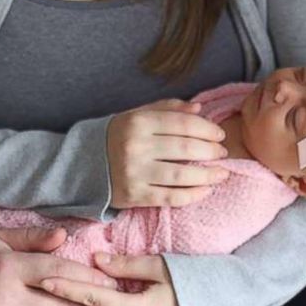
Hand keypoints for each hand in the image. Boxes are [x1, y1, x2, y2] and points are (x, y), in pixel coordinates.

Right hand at [107, 98, 227, 207]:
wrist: (82, 165)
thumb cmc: (116, 137)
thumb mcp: (136, 116)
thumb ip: (167, 109)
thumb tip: (199, 108)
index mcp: (138, 122)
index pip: (182, 123)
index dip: (206, 128)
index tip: (220, 134)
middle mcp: (136, 146)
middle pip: (186, 148)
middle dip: (211, 151)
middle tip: (223, 153)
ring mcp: (135, 172)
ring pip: (182, 174)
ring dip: (208, 175)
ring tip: (222, 173)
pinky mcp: (135, 195)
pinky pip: (171, 197)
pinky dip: (193, 195)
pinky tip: (206, 190)